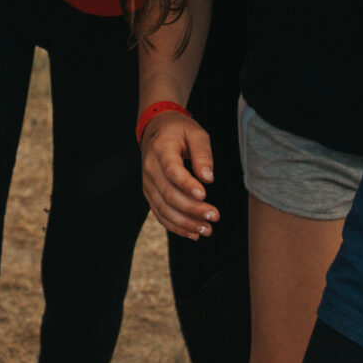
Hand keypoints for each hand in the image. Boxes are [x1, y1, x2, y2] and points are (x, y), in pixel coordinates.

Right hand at [139, 109, 217, 238]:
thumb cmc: (179, 131)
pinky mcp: (150, 194)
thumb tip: (208, 178)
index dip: (186, 184)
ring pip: (164, 209)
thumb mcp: (196, 133)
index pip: (172, 170)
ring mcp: (148, 183)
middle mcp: (150, 168)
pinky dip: (176, 227)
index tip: (204, 195)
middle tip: (214, 215)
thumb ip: (203, 154)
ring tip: (207, 229)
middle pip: (169, 194)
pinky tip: (193, 233)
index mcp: (162, 149)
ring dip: (185, 223)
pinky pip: (160, 214)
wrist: (156, 129)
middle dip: (192, 209)